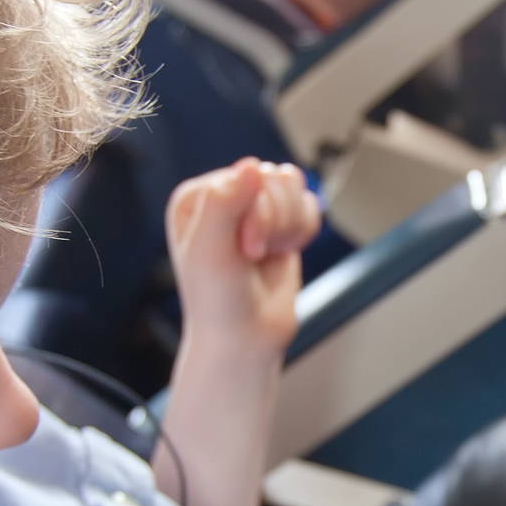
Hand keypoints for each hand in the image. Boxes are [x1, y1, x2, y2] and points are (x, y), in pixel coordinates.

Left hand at [167, 158, 322, 357]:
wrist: (245, 339)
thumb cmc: (218, 301)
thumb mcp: (210, 251)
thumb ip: (225, 204)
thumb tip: (252, 166)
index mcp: (197, 197)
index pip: (247, 176)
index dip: (258, 213)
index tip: (246, 251)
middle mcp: (223, 196)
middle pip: (275, 178)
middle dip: (274, 222)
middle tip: (254, 256)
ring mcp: (253, 208)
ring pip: (294, 187)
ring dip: (289, 228)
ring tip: (266, 255)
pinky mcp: (279, 223)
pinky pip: (308, 204)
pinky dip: (303, 232)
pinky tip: (282, 253)